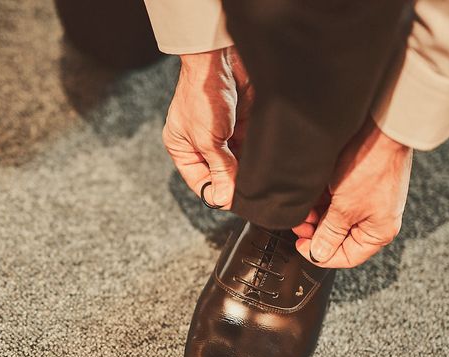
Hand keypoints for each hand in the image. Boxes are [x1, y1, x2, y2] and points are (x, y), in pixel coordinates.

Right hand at [162, 46, 252, 208]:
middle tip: (250, 195)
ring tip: (260, 181)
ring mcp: (222, 133)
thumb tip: (223, 198)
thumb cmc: (202, 95)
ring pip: (237, 161)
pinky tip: (265, 164)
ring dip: (246, 170)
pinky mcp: (241, 123)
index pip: (199, 180)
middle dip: (232, 183)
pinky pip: (250, 147)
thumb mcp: (208, 140)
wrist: (221, 60)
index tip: (232, 203)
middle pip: (219, 172)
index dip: (215, 193)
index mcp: (182, 148)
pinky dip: (257, 156)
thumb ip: (219, 169)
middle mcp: (201, 143)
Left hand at [293, 117, 412, 267]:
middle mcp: (373, 220)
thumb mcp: (345, 209)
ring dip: (314, 217)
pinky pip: (333, 202)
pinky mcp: (354, 187)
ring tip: (302, 209)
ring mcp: (364, 203)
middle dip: (315, 232)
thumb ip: (330, 234)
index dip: (321, 255)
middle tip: (299, 225)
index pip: (347, 257)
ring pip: (332, 220)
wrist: (379, 131)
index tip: (301, 246)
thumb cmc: (372, 168)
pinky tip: (309, 197)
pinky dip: (319, 202)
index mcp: (378, 232)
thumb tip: (318, 254)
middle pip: (337, 238)